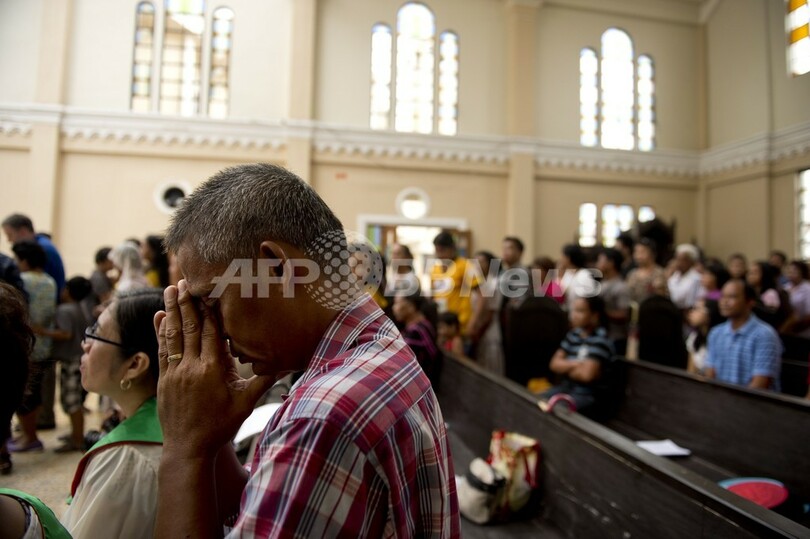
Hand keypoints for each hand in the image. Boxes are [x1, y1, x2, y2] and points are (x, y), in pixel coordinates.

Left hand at [154, 280, 274, 459]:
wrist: (189, 448)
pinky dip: (161, 332)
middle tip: (186, 280)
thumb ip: (263, 382)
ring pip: (173, 335)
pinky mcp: (165, 380)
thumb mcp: (246, 405)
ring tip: (170, 289)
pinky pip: (163, 350)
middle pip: (191, 327)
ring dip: (172, 310)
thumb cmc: (221, 427)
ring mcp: (175, 373)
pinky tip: (160, 317)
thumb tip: (283, 365)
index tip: (210, 290)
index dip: (211, 309)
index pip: (212, 332)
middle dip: (188, 302)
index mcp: (213, 370)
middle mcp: (192, 367)